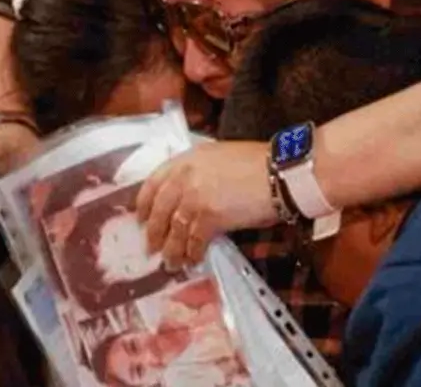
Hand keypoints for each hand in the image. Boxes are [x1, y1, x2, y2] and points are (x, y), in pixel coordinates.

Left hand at [135, 141, 276, 269]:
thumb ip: (199, 172)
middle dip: (154, 232)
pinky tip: (194, 260)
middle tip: (151, 248)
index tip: (140, 218)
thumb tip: (190, 196)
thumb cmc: (258, 164)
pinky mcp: (209, 216)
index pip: (153, 182)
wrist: (279, 172)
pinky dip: (193, 253)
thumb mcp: (219, 157)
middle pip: (159, 210)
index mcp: (186, 159)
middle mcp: (185, 176)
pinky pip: (194, 241)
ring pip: (174, 230)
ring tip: (171, 263)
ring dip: (172, 250)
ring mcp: (195, 197)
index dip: (144, 204)